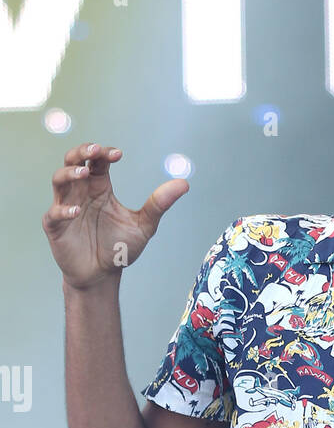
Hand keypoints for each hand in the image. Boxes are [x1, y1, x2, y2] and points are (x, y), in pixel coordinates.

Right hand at [42, 142, 188, 290]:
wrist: (102, 276)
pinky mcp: (56, 227)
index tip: (118, 154)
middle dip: (81, 152)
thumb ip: (159, 204)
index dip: (104, 153)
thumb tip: (184, 183)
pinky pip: (54, 213)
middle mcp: (81, 193)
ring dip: (69, 173)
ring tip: (84, 173)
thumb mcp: (144, 226)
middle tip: (95, 151)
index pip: (97, 161)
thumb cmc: (120, 248)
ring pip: (59, 180)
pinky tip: (77, 212)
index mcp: (100, 187)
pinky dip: (64, 211)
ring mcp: (66, 207)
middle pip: (72, 161)